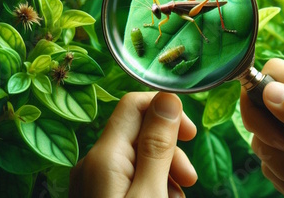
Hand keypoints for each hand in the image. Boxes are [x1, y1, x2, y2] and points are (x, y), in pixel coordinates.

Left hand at [69, 92, 197, 197]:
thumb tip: (167, 96)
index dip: (167, 110)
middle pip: (138, 133)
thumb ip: (157, 146)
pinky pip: (128, 178)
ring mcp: (92, 182)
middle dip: (169, 150)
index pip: (133, 104)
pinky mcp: (98, 196)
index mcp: (104, 156)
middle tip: (189, 180)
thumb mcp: (150, 193)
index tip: (191, 134)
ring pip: (136, 158)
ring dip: (164, 171)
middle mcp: (92, 163)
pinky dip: (149, 185)